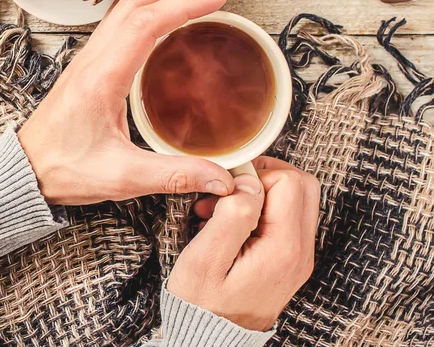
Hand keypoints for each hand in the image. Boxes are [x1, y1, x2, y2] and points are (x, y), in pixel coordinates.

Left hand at [18, 0, 234, 204]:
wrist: (26, 168)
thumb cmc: (64, 168)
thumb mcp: (121, 177)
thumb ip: (174, 175)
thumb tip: (221, 177)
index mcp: (102, 79)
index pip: (145, 23)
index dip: (183, 3)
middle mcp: (93, 59)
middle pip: (136, 3)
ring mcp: (89, 58)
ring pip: (126, 7)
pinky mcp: (90, 64)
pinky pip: (119, 21)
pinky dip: (147, 6)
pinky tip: (163, 12)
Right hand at [167, 158, 319, 331]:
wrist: (209, 339)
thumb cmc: (202, 303)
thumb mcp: (206, 258)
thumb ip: (232, 215)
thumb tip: (250, 183)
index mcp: (284, 248)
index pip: (288, 181)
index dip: (256, 174)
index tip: (228, 188)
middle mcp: (300, 251)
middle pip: (303, 185)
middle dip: (265, 176)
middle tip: (233, 187)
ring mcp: (297, 256)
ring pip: (297, 198)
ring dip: (262, 191)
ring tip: (225, 207)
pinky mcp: (289, 259)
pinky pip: (286, 217)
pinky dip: (261, 208)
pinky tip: (231, 220)